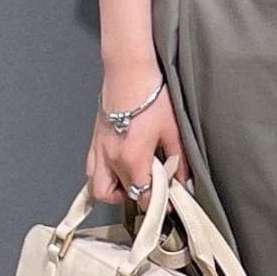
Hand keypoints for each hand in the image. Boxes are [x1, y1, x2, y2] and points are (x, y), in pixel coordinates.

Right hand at [86, 61, 194, 204]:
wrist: (129, 72)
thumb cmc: (151, 96)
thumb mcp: (172, 131)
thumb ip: (179, 160)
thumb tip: (185, 181)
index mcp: (132, 159)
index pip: (142, 196)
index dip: (158, 203)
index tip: (169, 201)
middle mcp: (111, 160)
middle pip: (119, 196)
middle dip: (137, 198)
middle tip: (153, 190)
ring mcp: (99, 151)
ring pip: (99, 188)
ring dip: (115, 191)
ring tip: (132, 181)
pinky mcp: (94, 140)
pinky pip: (92, 170)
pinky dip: (102, 176)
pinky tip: (117, 168)